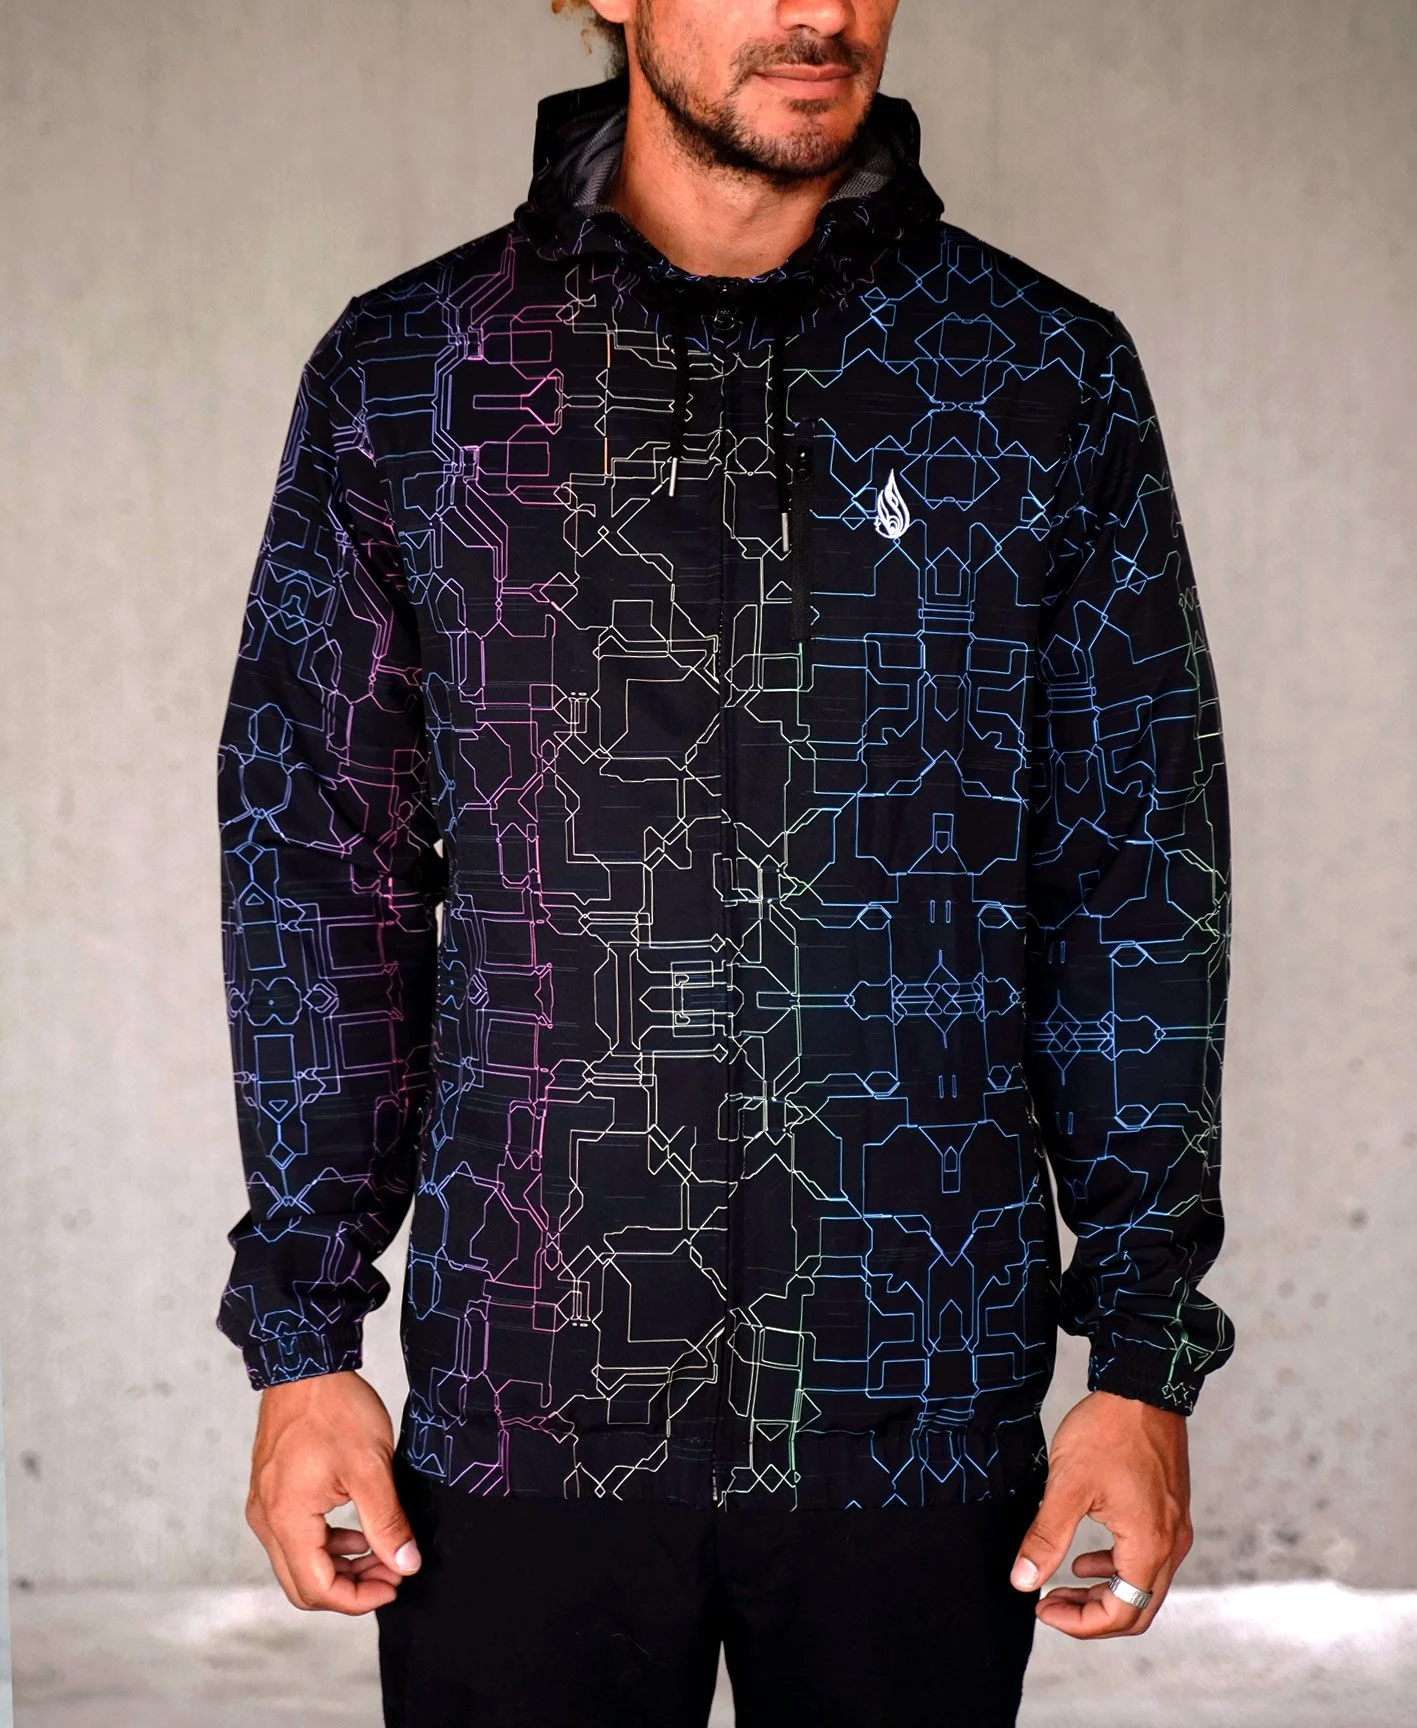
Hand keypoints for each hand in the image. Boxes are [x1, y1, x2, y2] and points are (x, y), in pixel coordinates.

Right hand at [245, 1369, 420, 1614]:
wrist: (306, 1365)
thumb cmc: (335, 1409)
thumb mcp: (371, 1467)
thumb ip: (387, 1522)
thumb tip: (405, 1565)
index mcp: (286, 1519)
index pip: (317, 1589)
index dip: (359, 1598)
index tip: (395, 1584)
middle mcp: (266, 1519)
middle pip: (303, 1584)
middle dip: (350, 1586)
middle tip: (392, 1570)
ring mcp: (265, 1505)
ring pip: (299, 1562)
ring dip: (341, 1565)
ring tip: (383, 1550)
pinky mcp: (271, 1491)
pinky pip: (295, 1537)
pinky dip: (327, 1543)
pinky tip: (358, 1530)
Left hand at [1009, 1388, 1191, 1637]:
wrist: (1142, 1386)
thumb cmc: (1108, 1430)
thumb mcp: (1067, 1486)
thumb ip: (1046, 1538)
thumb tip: (1023, 1582)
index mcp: (1150, 1545)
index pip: (1121, 1613)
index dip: (1080, 1624)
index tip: (1042, 1609)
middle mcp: (1171, 1544)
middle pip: (1137, 1607)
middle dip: (1091, 1615)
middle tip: (1050, 1604)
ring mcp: (1175, 1527)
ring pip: (1142, 1584)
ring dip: (1103, 1592)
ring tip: (1061, 1583)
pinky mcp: (1170, 1510)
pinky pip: (1147, 1558)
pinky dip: (1115, 1567)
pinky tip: (1085, 1557)